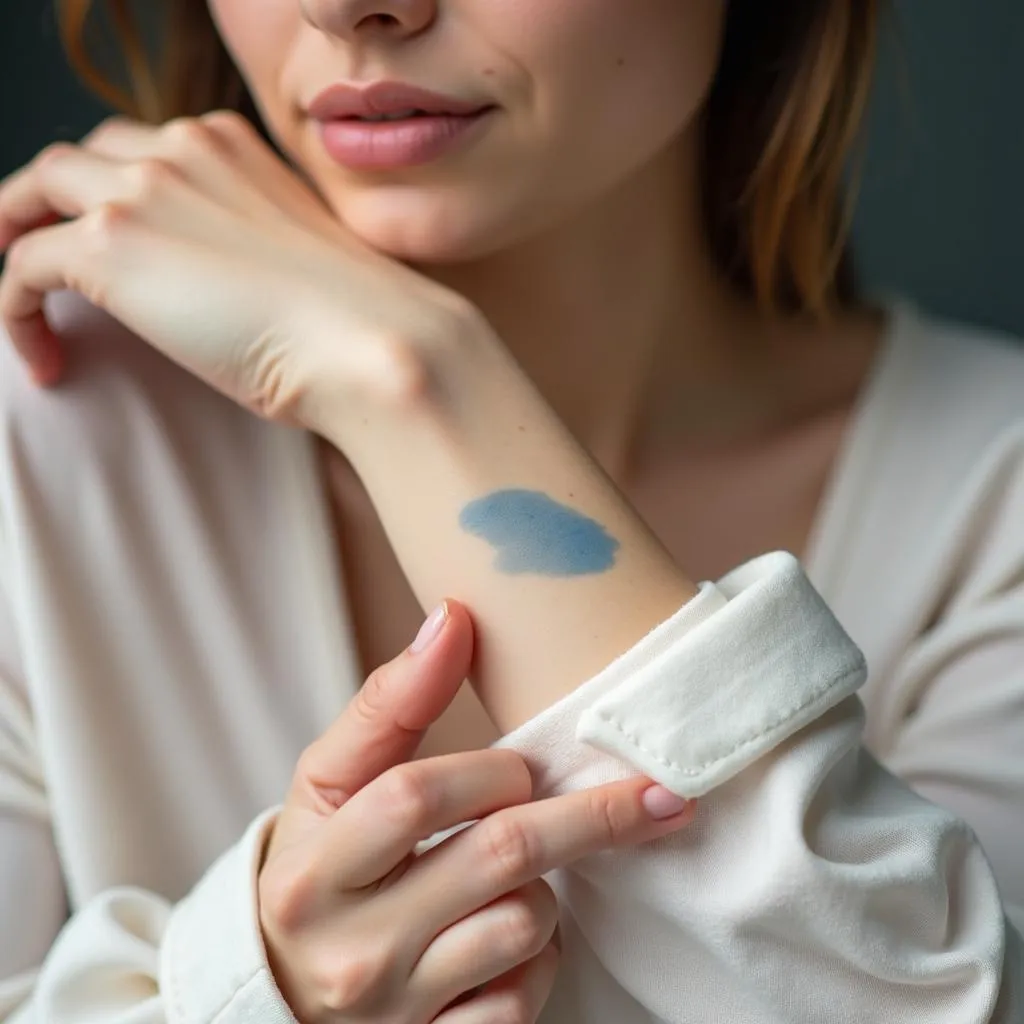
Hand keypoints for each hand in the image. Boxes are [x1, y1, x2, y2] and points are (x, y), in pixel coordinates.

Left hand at [0, 112, 478, 430]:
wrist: (375, 343)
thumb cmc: (358, 324)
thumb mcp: (299, 258)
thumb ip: (249, 241)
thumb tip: (220, 285)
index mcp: (233, 145)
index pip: (142, 146)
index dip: (112, 191)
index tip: (108, 236)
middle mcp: (182, 147)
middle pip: (77, 158)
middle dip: (49, 203)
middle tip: (43, 255)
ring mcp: (142, 189)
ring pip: (35, 191)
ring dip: (17, 239)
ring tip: (23, 300)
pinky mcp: (108, 245)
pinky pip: (20, 268)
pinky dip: (16, 311)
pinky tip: (44, 358)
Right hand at [260, 600, 695, 1022]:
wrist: (282, 988)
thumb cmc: (321, 864)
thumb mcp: (327, 782)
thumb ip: (388, 704)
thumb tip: (453, 618)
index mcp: (316, 869)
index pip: (415, 797)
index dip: (487, 770)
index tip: (523, 764)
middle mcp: (353, 947)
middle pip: (499, 858)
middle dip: (589, 817)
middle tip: (654, 796)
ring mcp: (397, 1010)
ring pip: (524, 926)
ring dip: (548, 889)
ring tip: (519, 874)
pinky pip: (524, 1000)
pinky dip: (541, 960)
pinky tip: (514, 936)